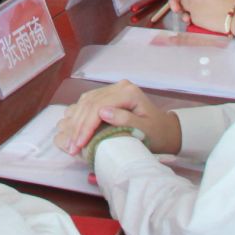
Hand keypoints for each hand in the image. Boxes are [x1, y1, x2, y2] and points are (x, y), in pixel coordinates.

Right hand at [54, 81, 181, 157]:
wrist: (164, 130)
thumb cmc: (157, 133)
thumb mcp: (145, 130)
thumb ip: (126, 120)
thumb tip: (102, 113)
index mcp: (128, 92)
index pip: (99, 106)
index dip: (86, 126)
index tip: (79, 144)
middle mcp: (118, 87)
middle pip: (89, 104)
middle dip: (78, 127)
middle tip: (71, 148)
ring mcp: (111, 90)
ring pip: (85, 102)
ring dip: (75, 122)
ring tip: (70, 143)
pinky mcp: (106, 96)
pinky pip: (86, 102)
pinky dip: (77, 115)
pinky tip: (72, 128)